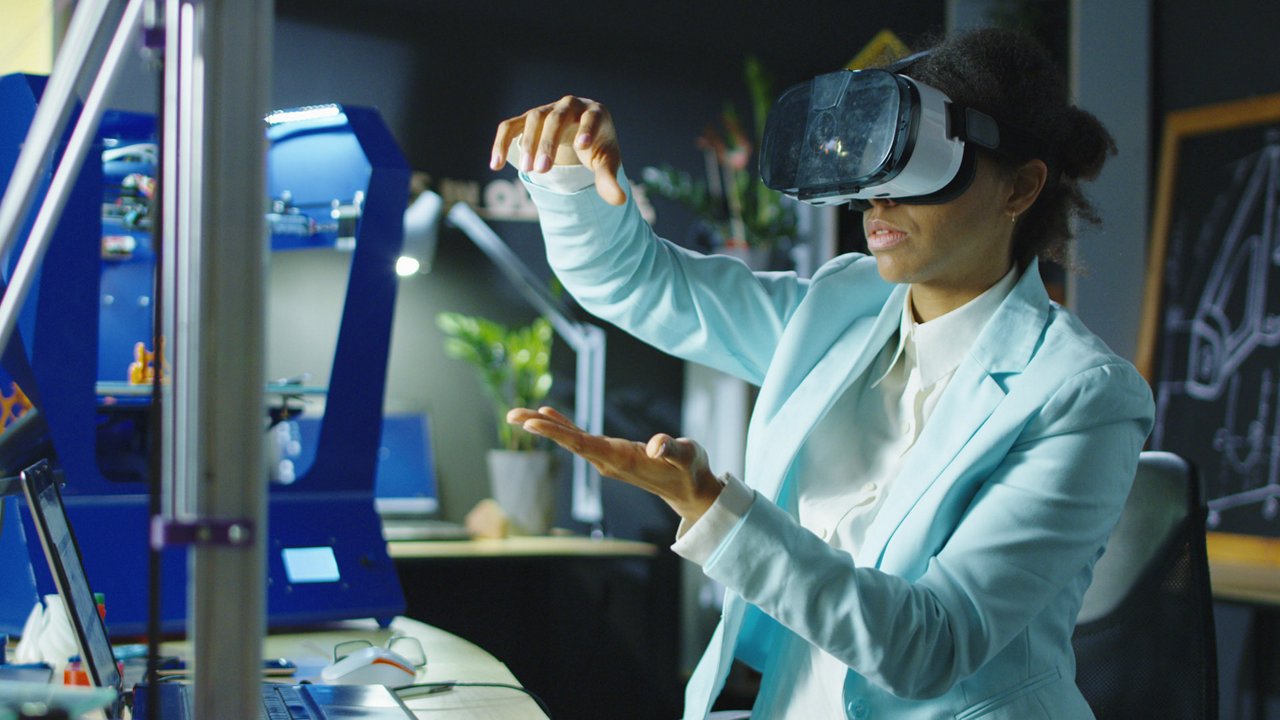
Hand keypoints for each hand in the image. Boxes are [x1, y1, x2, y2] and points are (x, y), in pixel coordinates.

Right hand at [490, 96, 626, 205]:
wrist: (581, 135)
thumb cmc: (597, 148)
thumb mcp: (606, 162)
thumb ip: (610, 179)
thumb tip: (619, 201)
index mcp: (595, 112)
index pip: (591, 117)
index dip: (587, 129)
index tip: (583, 146)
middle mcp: (570, 106)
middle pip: (557, 118)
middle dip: (549, 143)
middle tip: (542, 170)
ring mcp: (547, 110)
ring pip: (533, 119)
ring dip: (529, 144)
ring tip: (528, 170)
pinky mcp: (528, 119)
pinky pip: (510, 126)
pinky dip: (501, 143)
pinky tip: (495, 164)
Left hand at [507, 406, 722, 523]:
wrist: (690, 491)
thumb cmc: (690, 471)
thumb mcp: (688, 456)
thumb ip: (673, 450)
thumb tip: (657, 445)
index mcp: (621, 458)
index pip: (582, 443)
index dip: (556, 432)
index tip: (532, 422)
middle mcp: (608, 461)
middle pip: (569, 441)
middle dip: (540, 427)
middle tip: (512, 414)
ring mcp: (607, 459)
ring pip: (571, 440)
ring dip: (545, 427)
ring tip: (519, 413)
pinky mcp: (610, 454)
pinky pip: (581, 438)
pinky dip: (564, 426)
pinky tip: (548, 414)